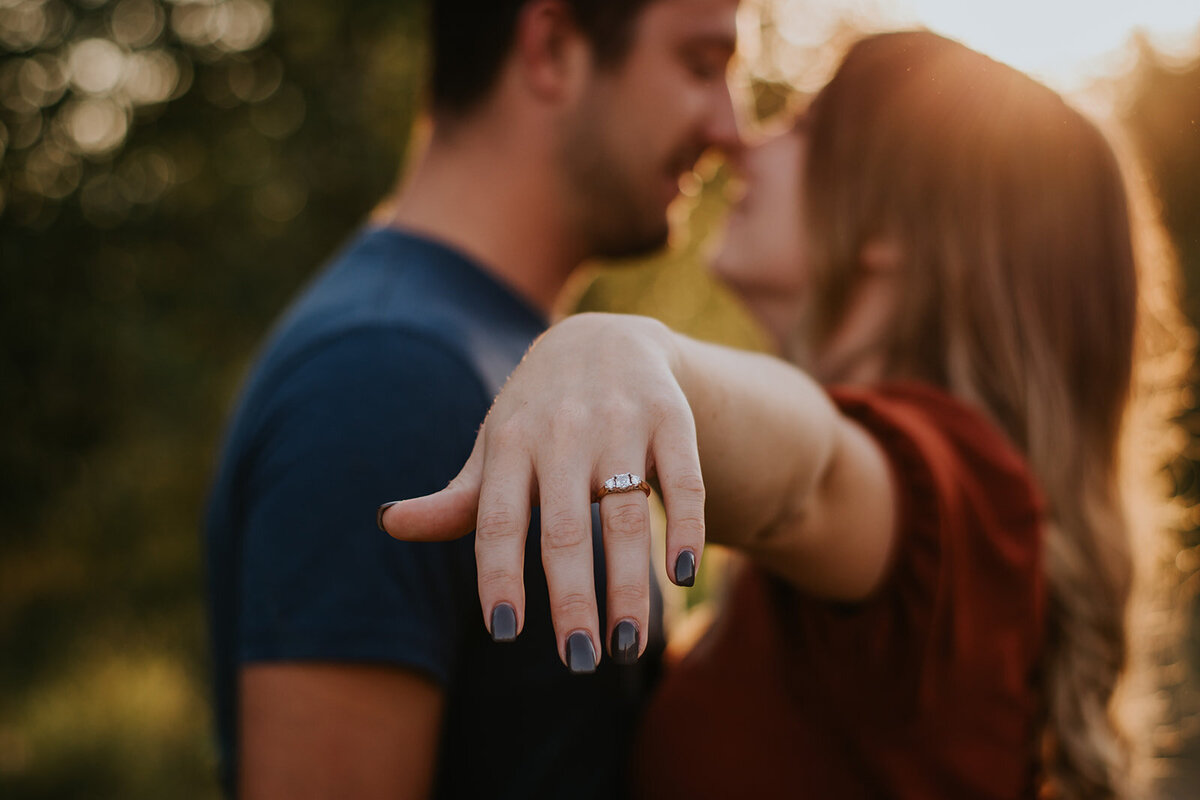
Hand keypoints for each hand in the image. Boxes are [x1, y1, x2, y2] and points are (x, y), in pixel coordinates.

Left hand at [378, 313, 705, 670]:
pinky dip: (686, 528)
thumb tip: (389, 524)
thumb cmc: (539, 412)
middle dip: (573, 600)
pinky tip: (682, 577)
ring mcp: (621, 423)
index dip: (500, 575)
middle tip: (578, 660)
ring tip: (627, 644)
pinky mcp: (671, 417)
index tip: (505, 631)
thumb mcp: (495, 446)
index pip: (499, 520)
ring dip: (631, 584)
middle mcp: (563, 433)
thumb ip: (458, 498)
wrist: (604, 337)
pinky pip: (683, 481)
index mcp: (510, 443)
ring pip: (628, 514)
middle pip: (566, 530)